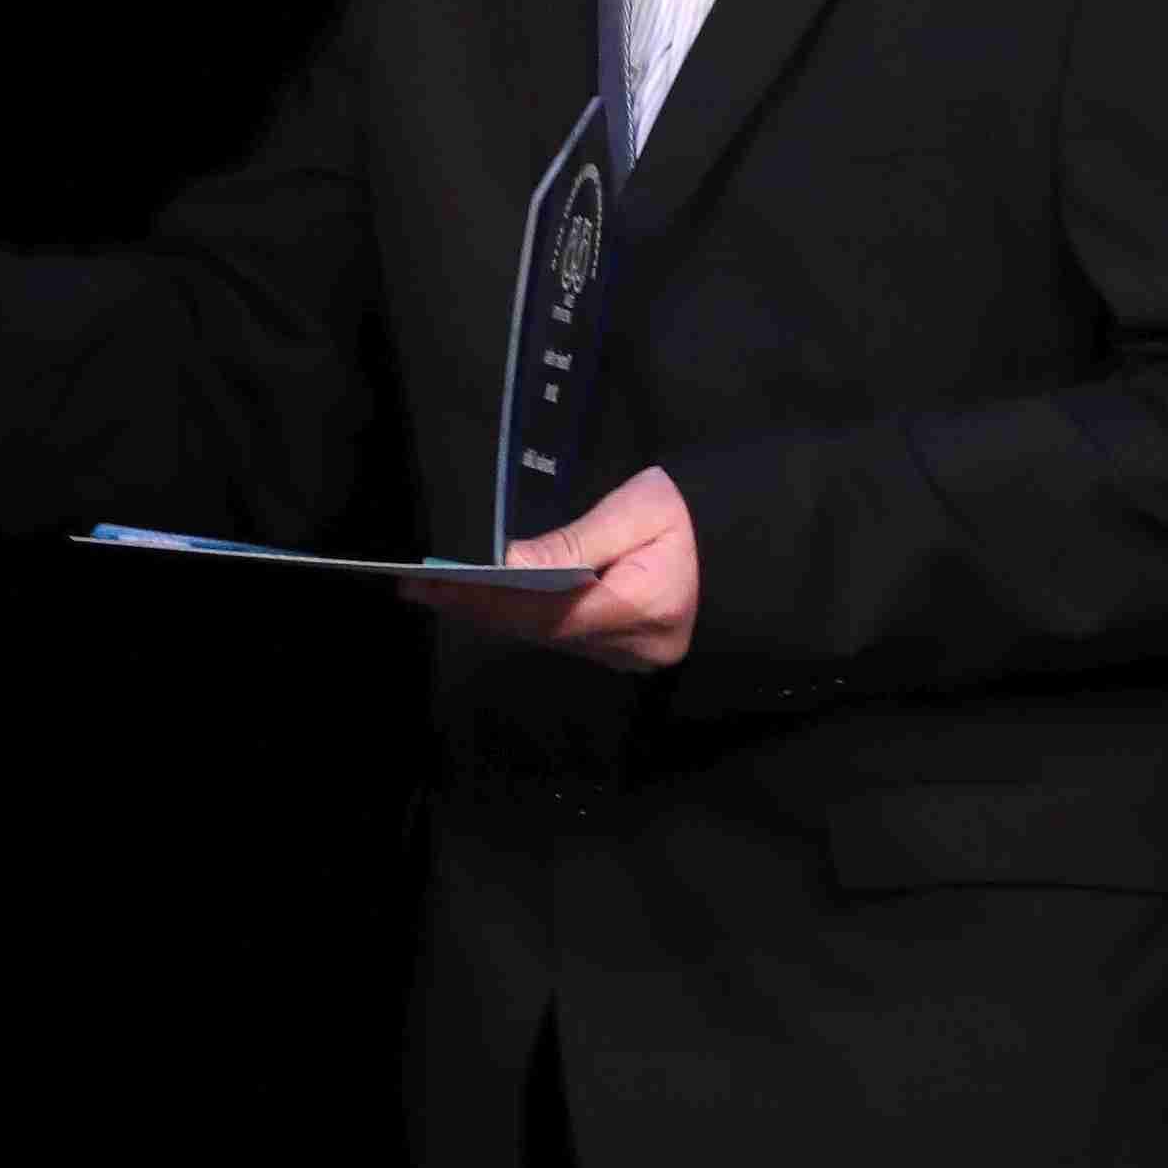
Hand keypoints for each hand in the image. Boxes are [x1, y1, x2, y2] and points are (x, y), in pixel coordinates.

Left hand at [407, 465, 697, 671]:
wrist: (751, 542)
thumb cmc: (696, 513)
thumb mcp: (638, 512)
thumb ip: (572, 542)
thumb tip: (506, 561)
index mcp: (638, 606)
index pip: (540, 611)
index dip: (481, 599)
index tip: (430, 583)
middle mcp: (631, 645)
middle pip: (536, 631)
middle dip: (474, 608)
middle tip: (416, 588)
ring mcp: (630, 655)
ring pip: (546, 639)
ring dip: (492, 616)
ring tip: (440, 593)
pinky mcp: (627, 651)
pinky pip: (562, 638)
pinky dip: (522, 620)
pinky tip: (488, 604)